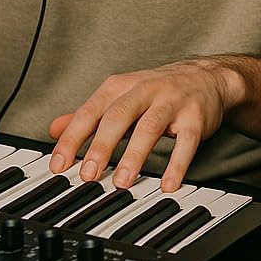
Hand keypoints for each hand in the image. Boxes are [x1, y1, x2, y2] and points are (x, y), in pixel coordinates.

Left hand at [48, 59, 243, 192]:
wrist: (207, 77)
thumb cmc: (158, 91)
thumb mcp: (121, 96)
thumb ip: (88, 114)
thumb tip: (53, 129)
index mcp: (122, 86)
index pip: (91, 111)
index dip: (73, 138)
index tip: (58, 165)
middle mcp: (145, 90)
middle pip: (119, 116)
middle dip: (102, 146)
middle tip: (88, 175)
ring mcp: (171, 102)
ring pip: (150, 126)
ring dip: (135, 155)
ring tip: (122, 182)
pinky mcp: (195, 116)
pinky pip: (186, 141)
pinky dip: (177, 163)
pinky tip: (168, 183)